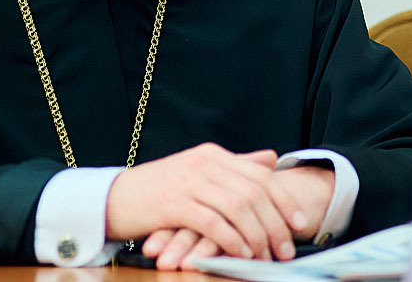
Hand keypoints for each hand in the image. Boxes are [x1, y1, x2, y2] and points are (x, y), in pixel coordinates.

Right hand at [140, 164, 336, 270]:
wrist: (112, 198)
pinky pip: (213, 223)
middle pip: (253, 192)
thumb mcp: (198, 171)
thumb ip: (234, 165)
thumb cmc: (157, 190)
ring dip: (257, 235)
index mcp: (213, 155)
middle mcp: (204, 163)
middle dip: (275, 223)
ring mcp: (189, 181)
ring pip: (238, 207)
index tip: (299, 223)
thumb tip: (270, 158)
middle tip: (285, 248)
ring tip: (266, 256)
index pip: (259, 175)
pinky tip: (240, 254)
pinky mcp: (174, 204)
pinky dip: (231, 239)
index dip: (283, 199)